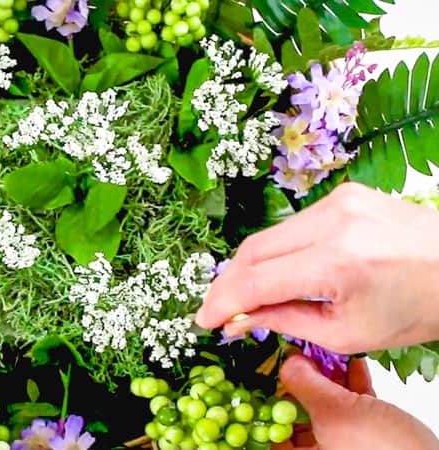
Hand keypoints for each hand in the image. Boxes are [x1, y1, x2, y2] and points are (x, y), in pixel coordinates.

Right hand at [196, 182, 438, 353]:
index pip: (257, 280)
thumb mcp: (348, 333)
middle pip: (253, 250)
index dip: (223, 302)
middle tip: (219, 311)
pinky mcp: (342, 194)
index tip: (205, 321)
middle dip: (229, 284)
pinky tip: (278, 272)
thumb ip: (285, 320)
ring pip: (269, 235)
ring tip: (247, 296)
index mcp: (339, 263)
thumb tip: (239, 318)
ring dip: (250, 267)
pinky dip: (277, 251)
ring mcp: (338, 200)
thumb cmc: (417, 309)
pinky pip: (292, 225)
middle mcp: (333, 221)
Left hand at [273, 355, 438, 449]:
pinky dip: (352, 383)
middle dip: (301, 383)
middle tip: (299, 356)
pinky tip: (353, 363)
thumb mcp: (336, 414)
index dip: (269, 399)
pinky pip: (354, 406)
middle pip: (299, 414)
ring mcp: (346, 444)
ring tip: (325, 354)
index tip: (271, 371)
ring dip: (327, 378)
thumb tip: (288, 363)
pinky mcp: (373, 435)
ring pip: (327, 407)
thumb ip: (306, 386)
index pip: (272, 431)